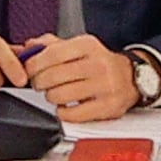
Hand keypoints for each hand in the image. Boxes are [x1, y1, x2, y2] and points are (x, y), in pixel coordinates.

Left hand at [19, 33, 140, 123]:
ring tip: (55, 94)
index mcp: (88, 45)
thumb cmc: (99, 63)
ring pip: (60, 95)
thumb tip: (27, 47)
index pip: (51, 54)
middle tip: (40, 84)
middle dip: (39, 82)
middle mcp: (98, 64)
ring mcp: (104, 86)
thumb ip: (51, 45)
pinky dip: (62, 112)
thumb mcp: (78, 47)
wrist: (132, 77)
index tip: (28, 70)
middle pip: (53, 76)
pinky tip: (65, 106)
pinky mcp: (107, 107)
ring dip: (51, 97)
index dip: (33, 64)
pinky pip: (72, 114)